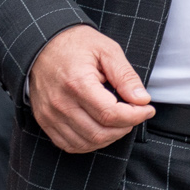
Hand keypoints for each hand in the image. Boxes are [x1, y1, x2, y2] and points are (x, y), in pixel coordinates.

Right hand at [26, 24, 154, 153]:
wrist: (42, 46)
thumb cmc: (76, 45)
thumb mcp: (107, 51)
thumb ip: (125, 76)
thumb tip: (142, 99)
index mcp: (77, 83)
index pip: (110, 114)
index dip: (135, 116)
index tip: (148, 109)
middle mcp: (61, 103)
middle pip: (100, 132)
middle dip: (126, 127)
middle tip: (135, 114)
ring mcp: (50, 115)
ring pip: (86, 142)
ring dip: (110, 137)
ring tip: (120, 121)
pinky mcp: (45, 121)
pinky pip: (70, 145)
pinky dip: (90, 143)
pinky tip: (102, 129)